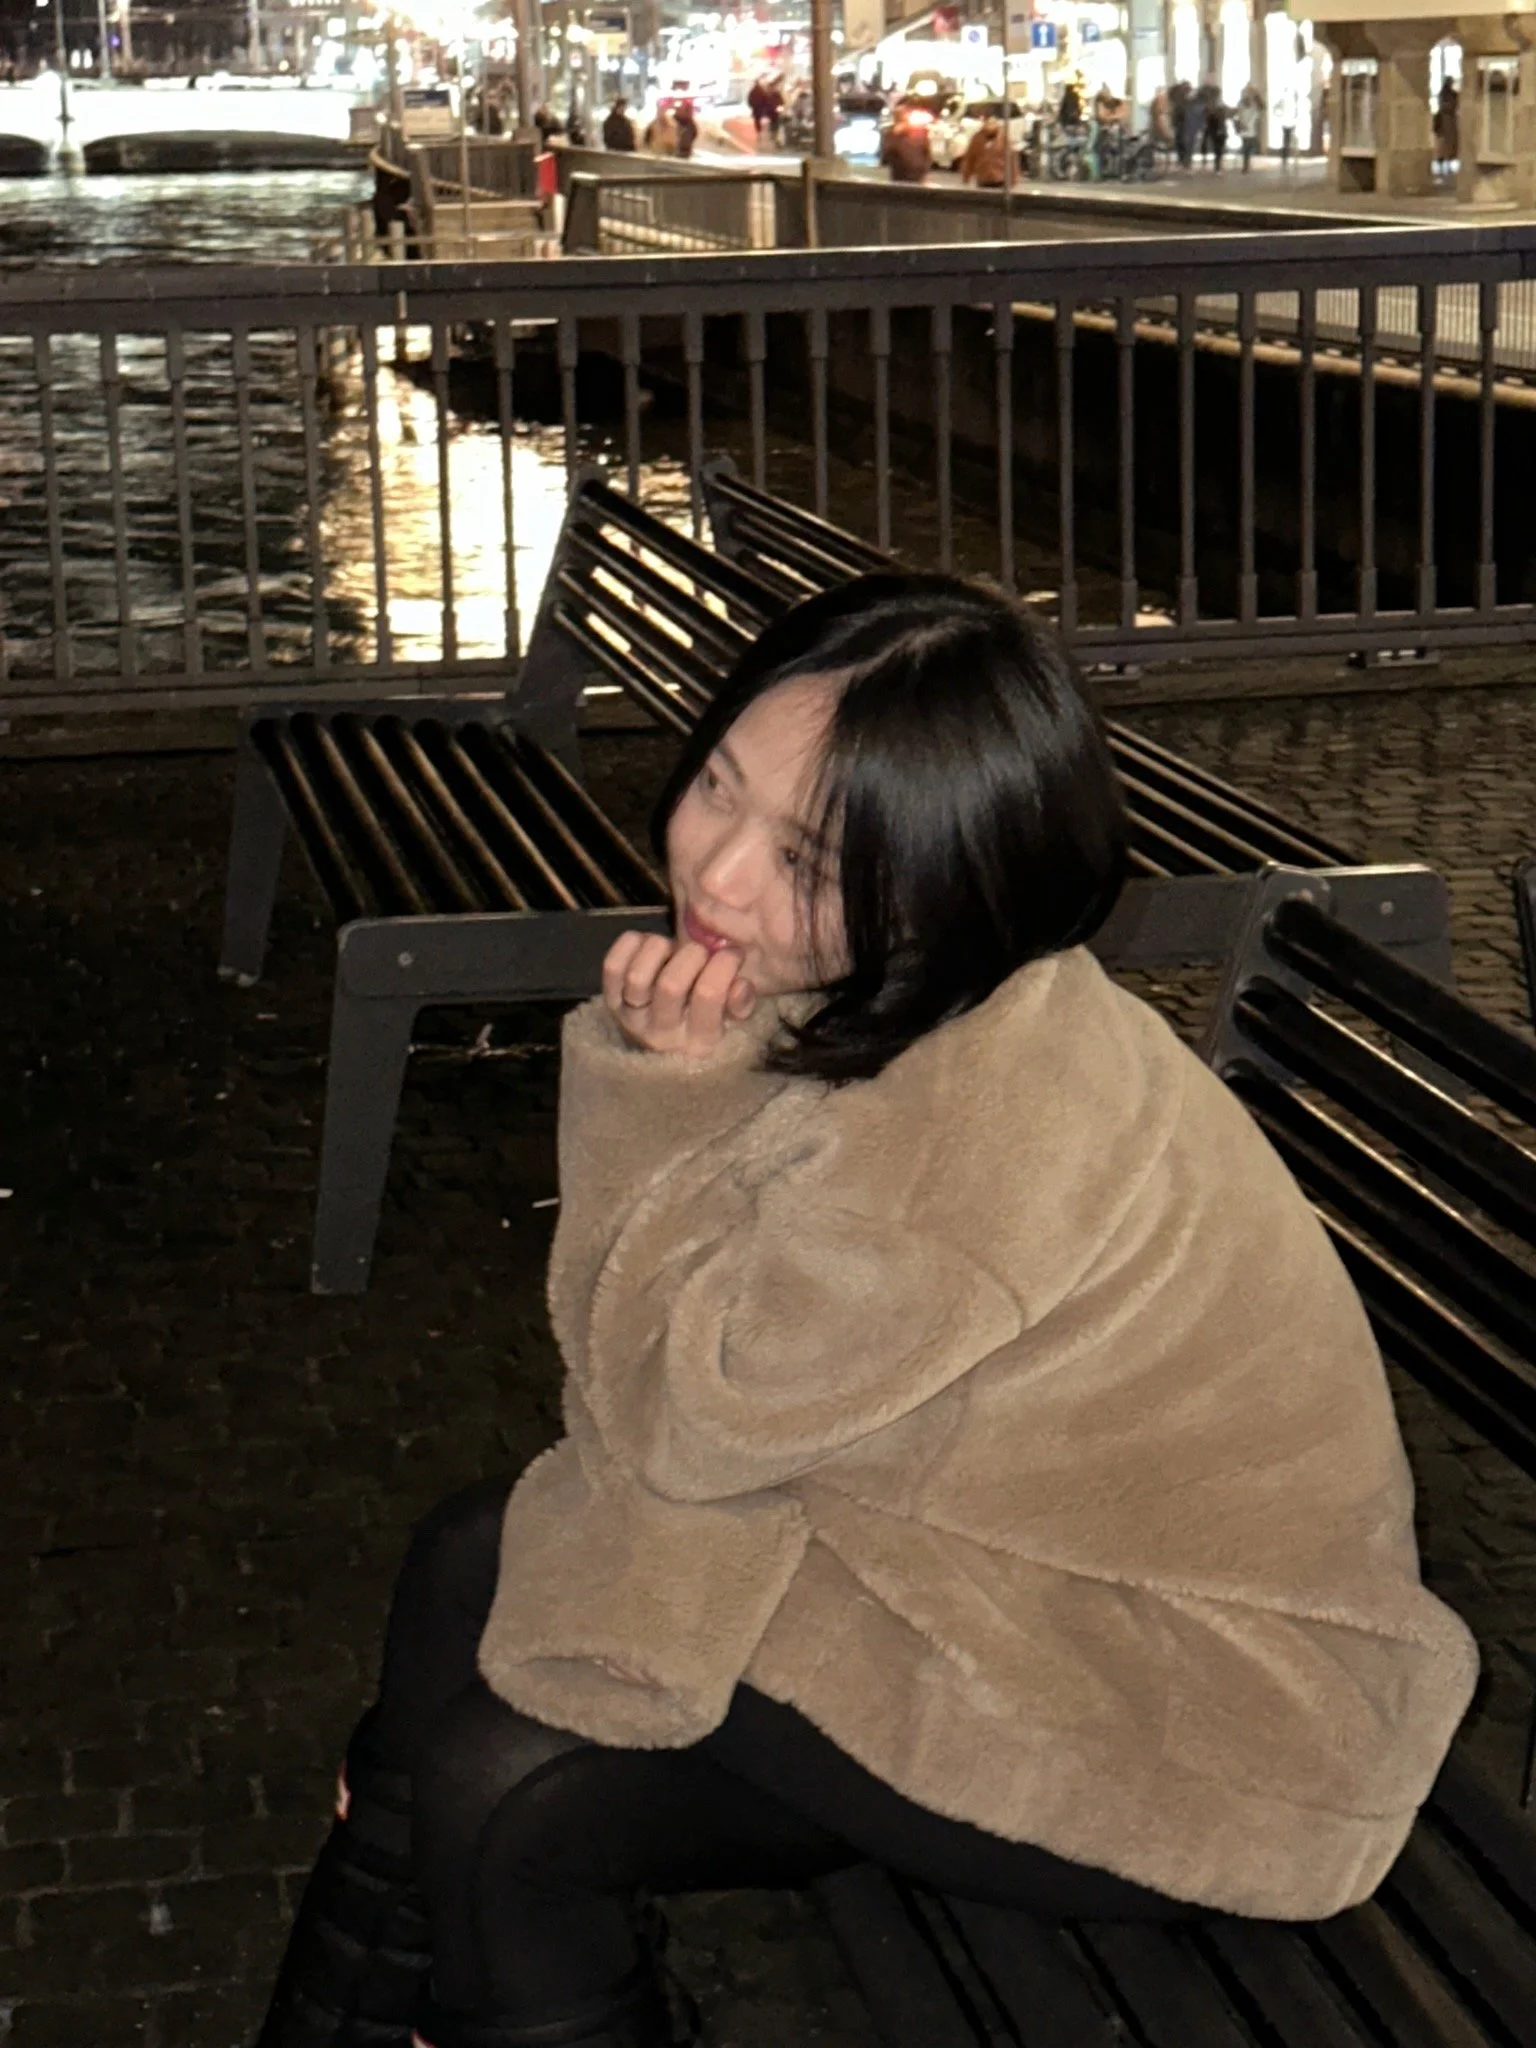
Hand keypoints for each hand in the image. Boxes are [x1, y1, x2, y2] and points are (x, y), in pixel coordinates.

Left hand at [602, 931, 756, 1057]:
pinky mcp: (611, 1001)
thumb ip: (740, 1002)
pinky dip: (632, 945)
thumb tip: (739, 984)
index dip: (724, 963)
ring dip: (659, 950)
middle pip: (670, 984)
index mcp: (700, 1040)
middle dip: (692, 955)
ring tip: (673, 951)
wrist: (661, 1047)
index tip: (732, 953)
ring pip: (637, 975)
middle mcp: (662, 1033)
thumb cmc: (704, 1023)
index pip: (708, 994)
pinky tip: (649, 947)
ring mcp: (632, 1018)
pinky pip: (613, 965)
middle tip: (701, 952)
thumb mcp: (731, 1019)